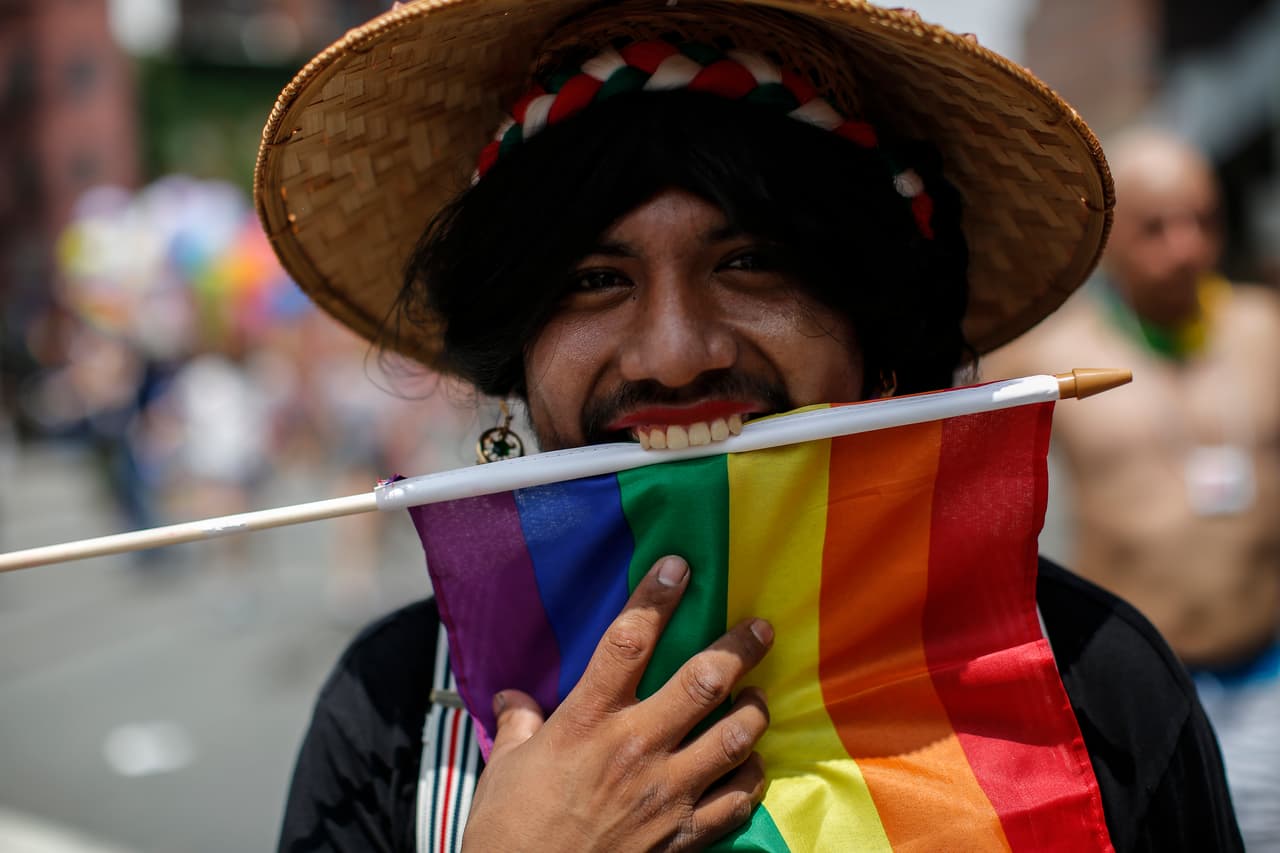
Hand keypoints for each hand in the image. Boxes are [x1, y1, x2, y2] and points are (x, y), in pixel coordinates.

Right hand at [461, 555, 772, 851]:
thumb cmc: (509, 833)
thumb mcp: (504, 771)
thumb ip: (518, 728)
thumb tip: (512, 701)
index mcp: (587, 722)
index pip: (627, 642)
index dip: (656, 598)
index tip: (679, 566)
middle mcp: (636, 748)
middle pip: (703, 681)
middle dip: (740, 647)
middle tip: (761, 627)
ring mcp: (668, 793)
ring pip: (735, 737)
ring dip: (754, 710)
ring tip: (758, 696)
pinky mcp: (685, 836)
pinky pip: (739, 799)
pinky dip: (752, 777)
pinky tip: (751, 764)